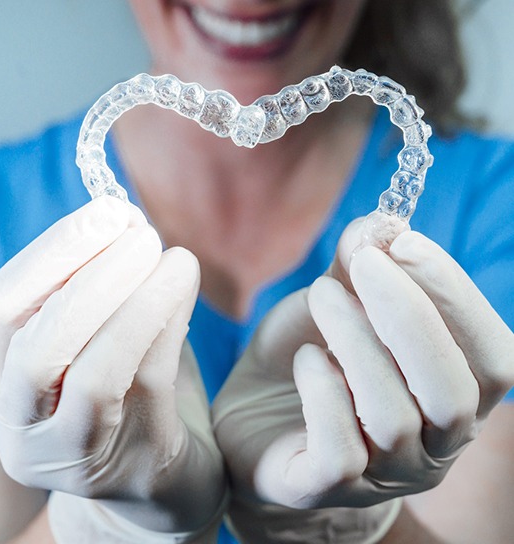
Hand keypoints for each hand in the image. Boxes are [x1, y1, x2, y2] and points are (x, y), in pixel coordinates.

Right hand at [0, 196, 224, 538]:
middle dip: (92, 276)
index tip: (109, 212)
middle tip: (142, 233)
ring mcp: (69, 452)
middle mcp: (18, 422)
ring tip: (175, 256)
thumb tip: (129, 220)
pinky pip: (145, 387)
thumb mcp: (98, 334)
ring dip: (136, 302)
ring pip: (92, 375)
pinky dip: (167, 326)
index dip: (53, 254)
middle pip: (36, 347)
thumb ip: (103, 286)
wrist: (153, 475)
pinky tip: (184, 287)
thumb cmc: (124, 390)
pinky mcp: (127, 463)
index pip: (0, 310)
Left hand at [213, 217, 513, 541]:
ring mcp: (383, 476)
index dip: (455, 294)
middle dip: (410, 314)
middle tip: (362, 262)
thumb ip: (360, 264)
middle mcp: (432, 445)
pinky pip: (341, 453)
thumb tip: (379, 223)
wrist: (253, 413)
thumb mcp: (336, 301)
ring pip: (394, 418)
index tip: (403, 241)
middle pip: (454, 393)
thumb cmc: (309, 354)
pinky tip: (307, 359)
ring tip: (322, 295)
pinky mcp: (327, 489)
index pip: (493, 356)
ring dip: (356, 341)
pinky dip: (324, 392)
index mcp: (453, 395)